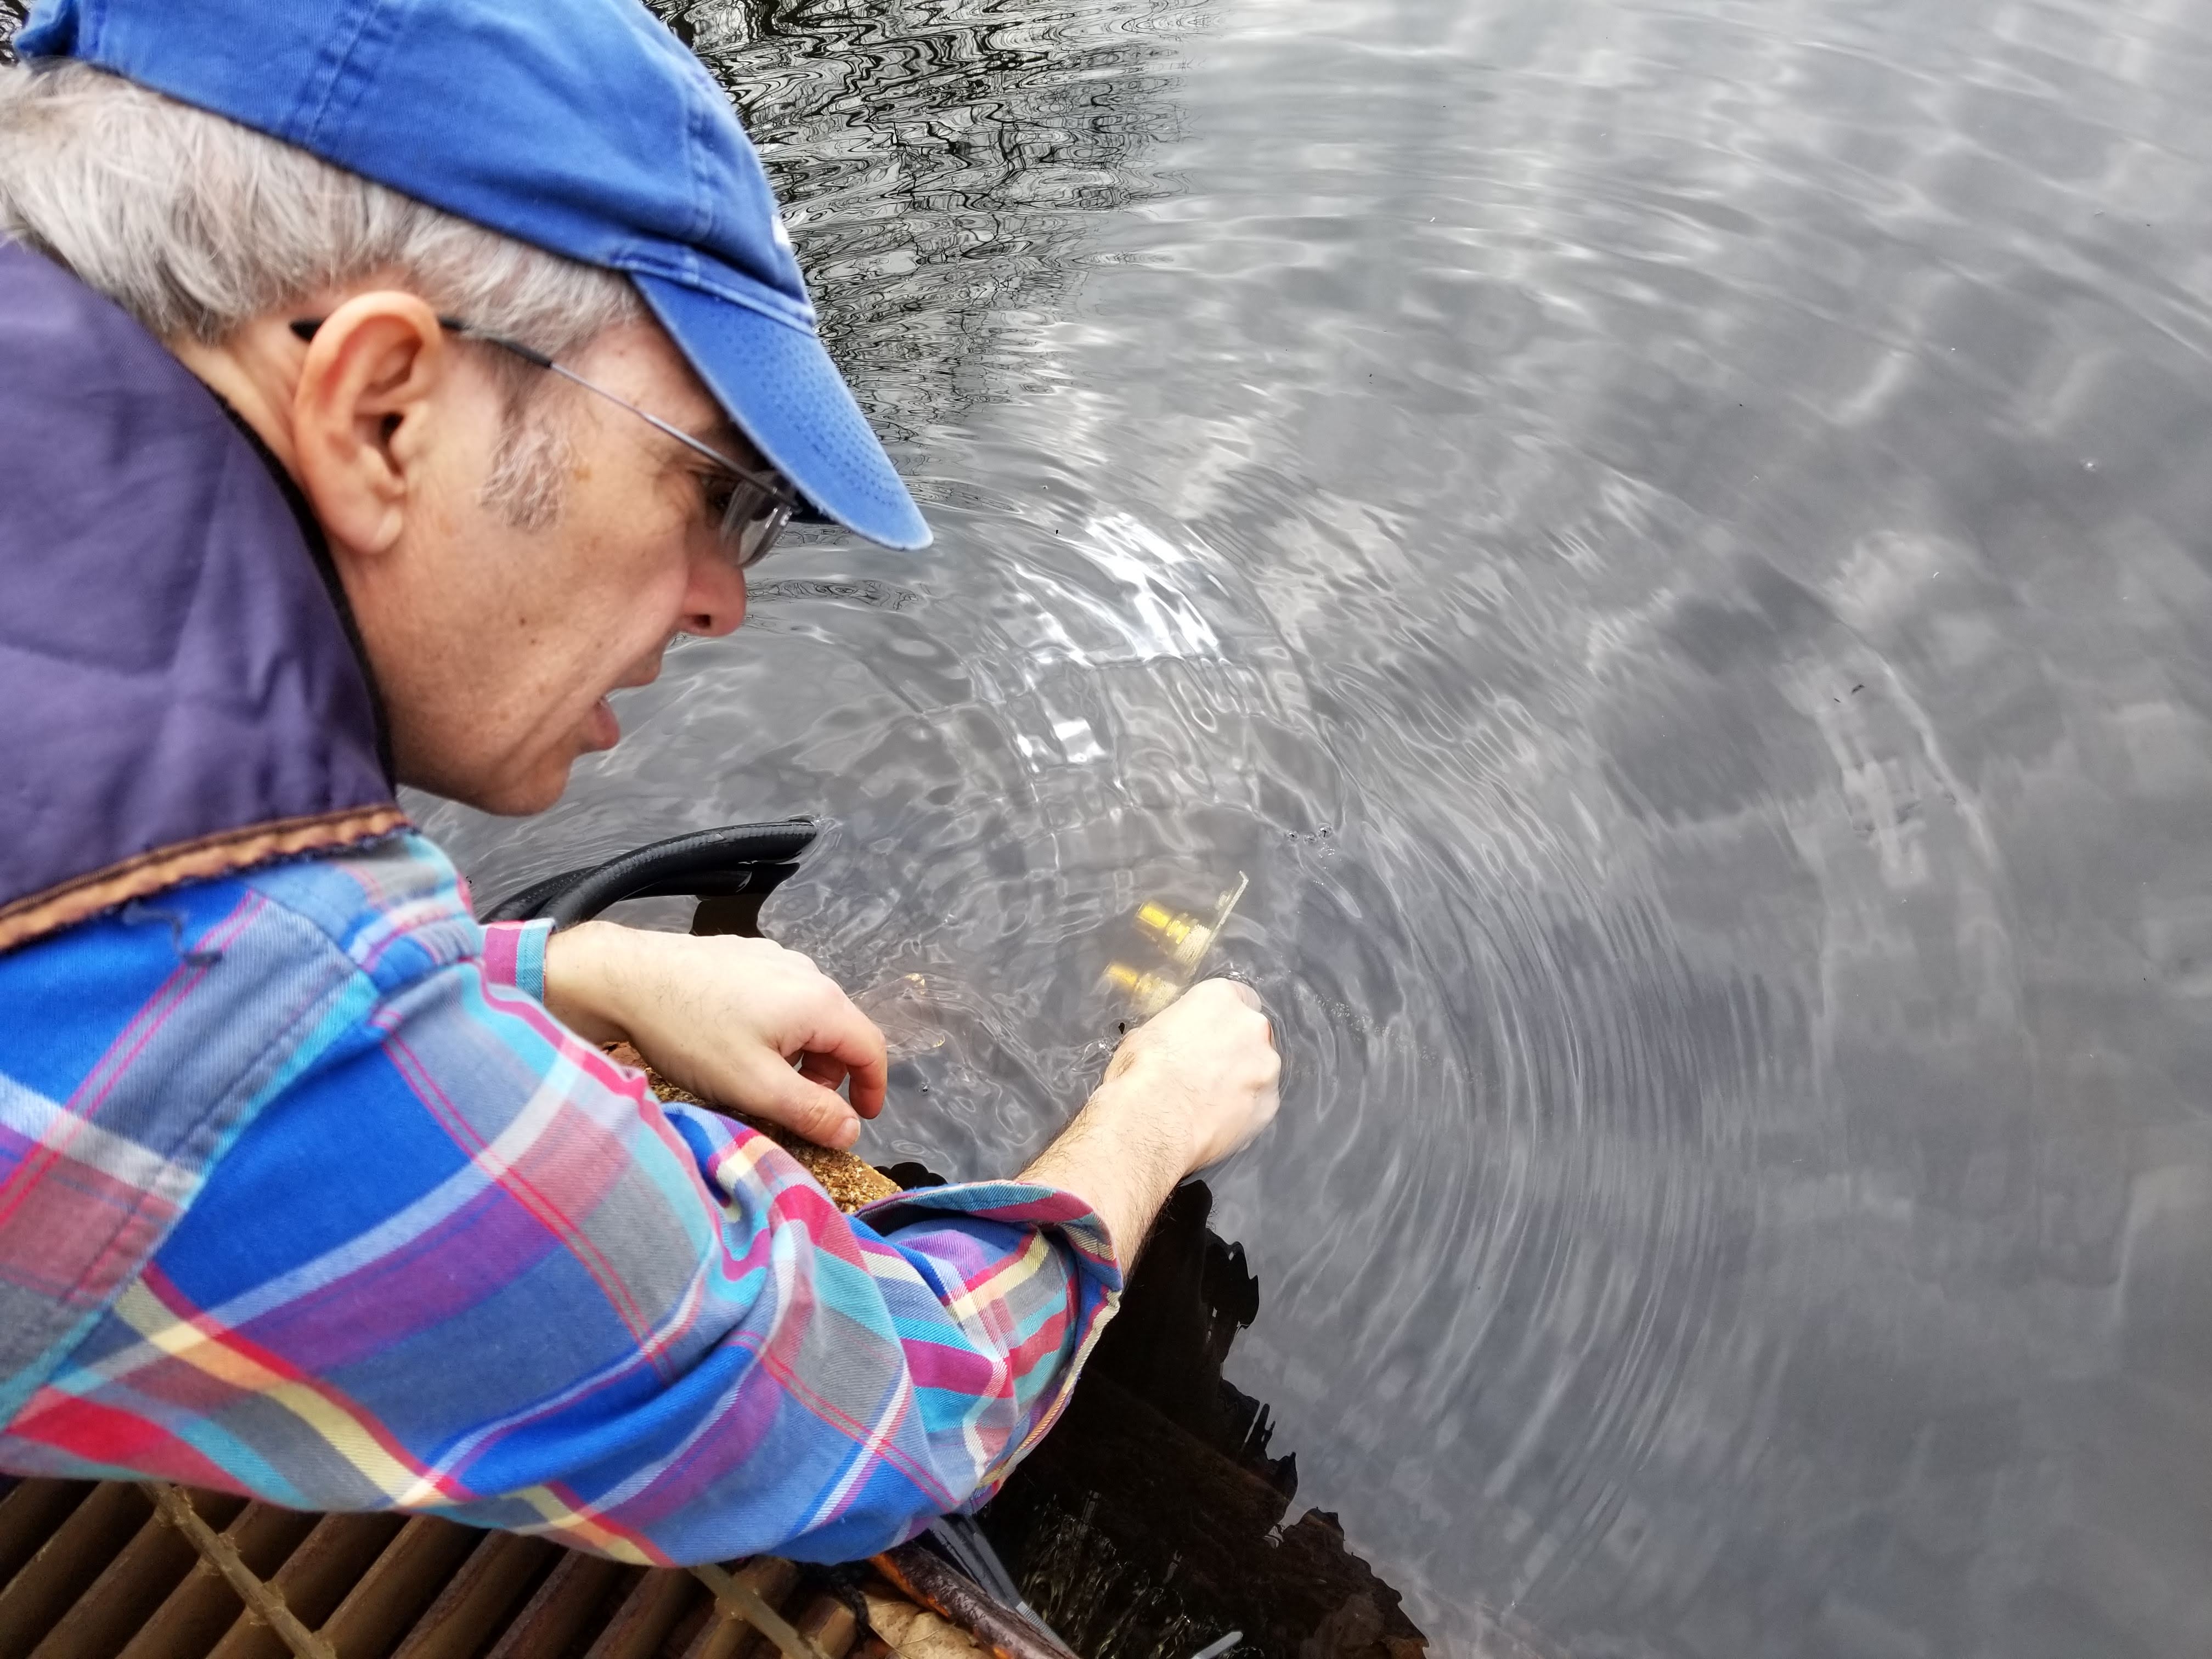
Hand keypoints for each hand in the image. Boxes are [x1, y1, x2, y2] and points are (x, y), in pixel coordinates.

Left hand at [542, 922, 886, 1149]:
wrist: (625, 978)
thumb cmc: (692, 1034)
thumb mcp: (756, 1086)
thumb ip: (812, 1111)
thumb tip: (853, 1130)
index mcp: (820, 1002)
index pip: (871, 1049)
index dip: (872, 1089)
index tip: (858, 1121)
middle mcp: (807, 972)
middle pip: (839, 1031)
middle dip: (827, 1076)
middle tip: (793, 1109)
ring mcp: (774, 958)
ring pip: (807, 1014)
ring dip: (799, 1053)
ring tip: (758, 1079)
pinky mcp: (744, 955)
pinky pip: (779, 996)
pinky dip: (775, 1028)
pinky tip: (734, 1043)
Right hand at [1021, 977, 1280, 1264]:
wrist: (1145, 1122)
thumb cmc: (1131, 1074)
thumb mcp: (1140, 1040)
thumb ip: (1164, 1037)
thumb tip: (1154, 1048)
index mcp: (1219, 998)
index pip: (1230, 1003)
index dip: (1214, 1028)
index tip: (1201, 1048)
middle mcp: (1252, 1026)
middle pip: (1250, 1036)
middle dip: (1230, 1057)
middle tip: (1200, 1082)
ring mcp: (1265, 1067)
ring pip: (1257, 1072)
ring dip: (1237, 1088)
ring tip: (1202, 1111)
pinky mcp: (1266, 1106)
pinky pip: (1257, 1106)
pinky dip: (1240, 1117)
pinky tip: (1210, 1128)